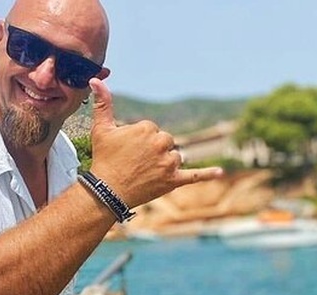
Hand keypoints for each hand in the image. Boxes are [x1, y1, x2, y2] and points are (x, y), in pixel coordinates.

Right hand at [87, 78, 222, 207]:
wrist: (107, 191)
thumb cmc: (104, 159)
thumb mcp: (102, 129)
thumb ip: (103, 103)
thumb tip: (96, 80)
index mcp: (148, 128)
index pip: (152, 130)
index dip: (139, 142)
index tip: (128, 152)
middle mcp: (162, 143)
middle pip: (166, 142)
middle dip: (154, 151)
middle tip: (136, 163)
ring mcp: (169, 163)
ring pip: (175, 158)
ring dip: (165, 163)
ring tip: (146, 172)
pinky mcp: (173, 180)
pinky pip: (194, 175)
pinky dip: (208, 174)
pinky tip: (220, 172)